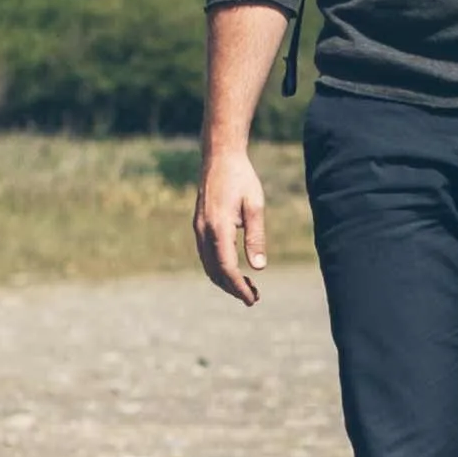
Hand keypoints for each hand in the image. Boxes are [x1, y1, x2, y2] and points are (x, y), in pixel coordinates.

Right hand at [194, 148, 267, 305]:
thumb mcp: (255, 206)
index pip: (227, 268)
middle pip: (215, 272)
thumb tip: (259, 268)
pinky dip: (218, 268)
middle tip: (254, 298)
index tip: (252, 299)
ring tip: (247, 287)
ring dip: (225, 280)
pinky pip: (205, 255)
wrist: (219, 157)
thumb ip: (256, 237)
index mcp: (218, 227)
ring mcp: (198, 228)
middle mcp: (204, 231)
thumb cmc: (241, 178)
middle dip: (233, 288)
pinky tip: (234, 270)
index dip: (239, 287)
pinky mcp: (199, 225)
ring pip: (208, 265)